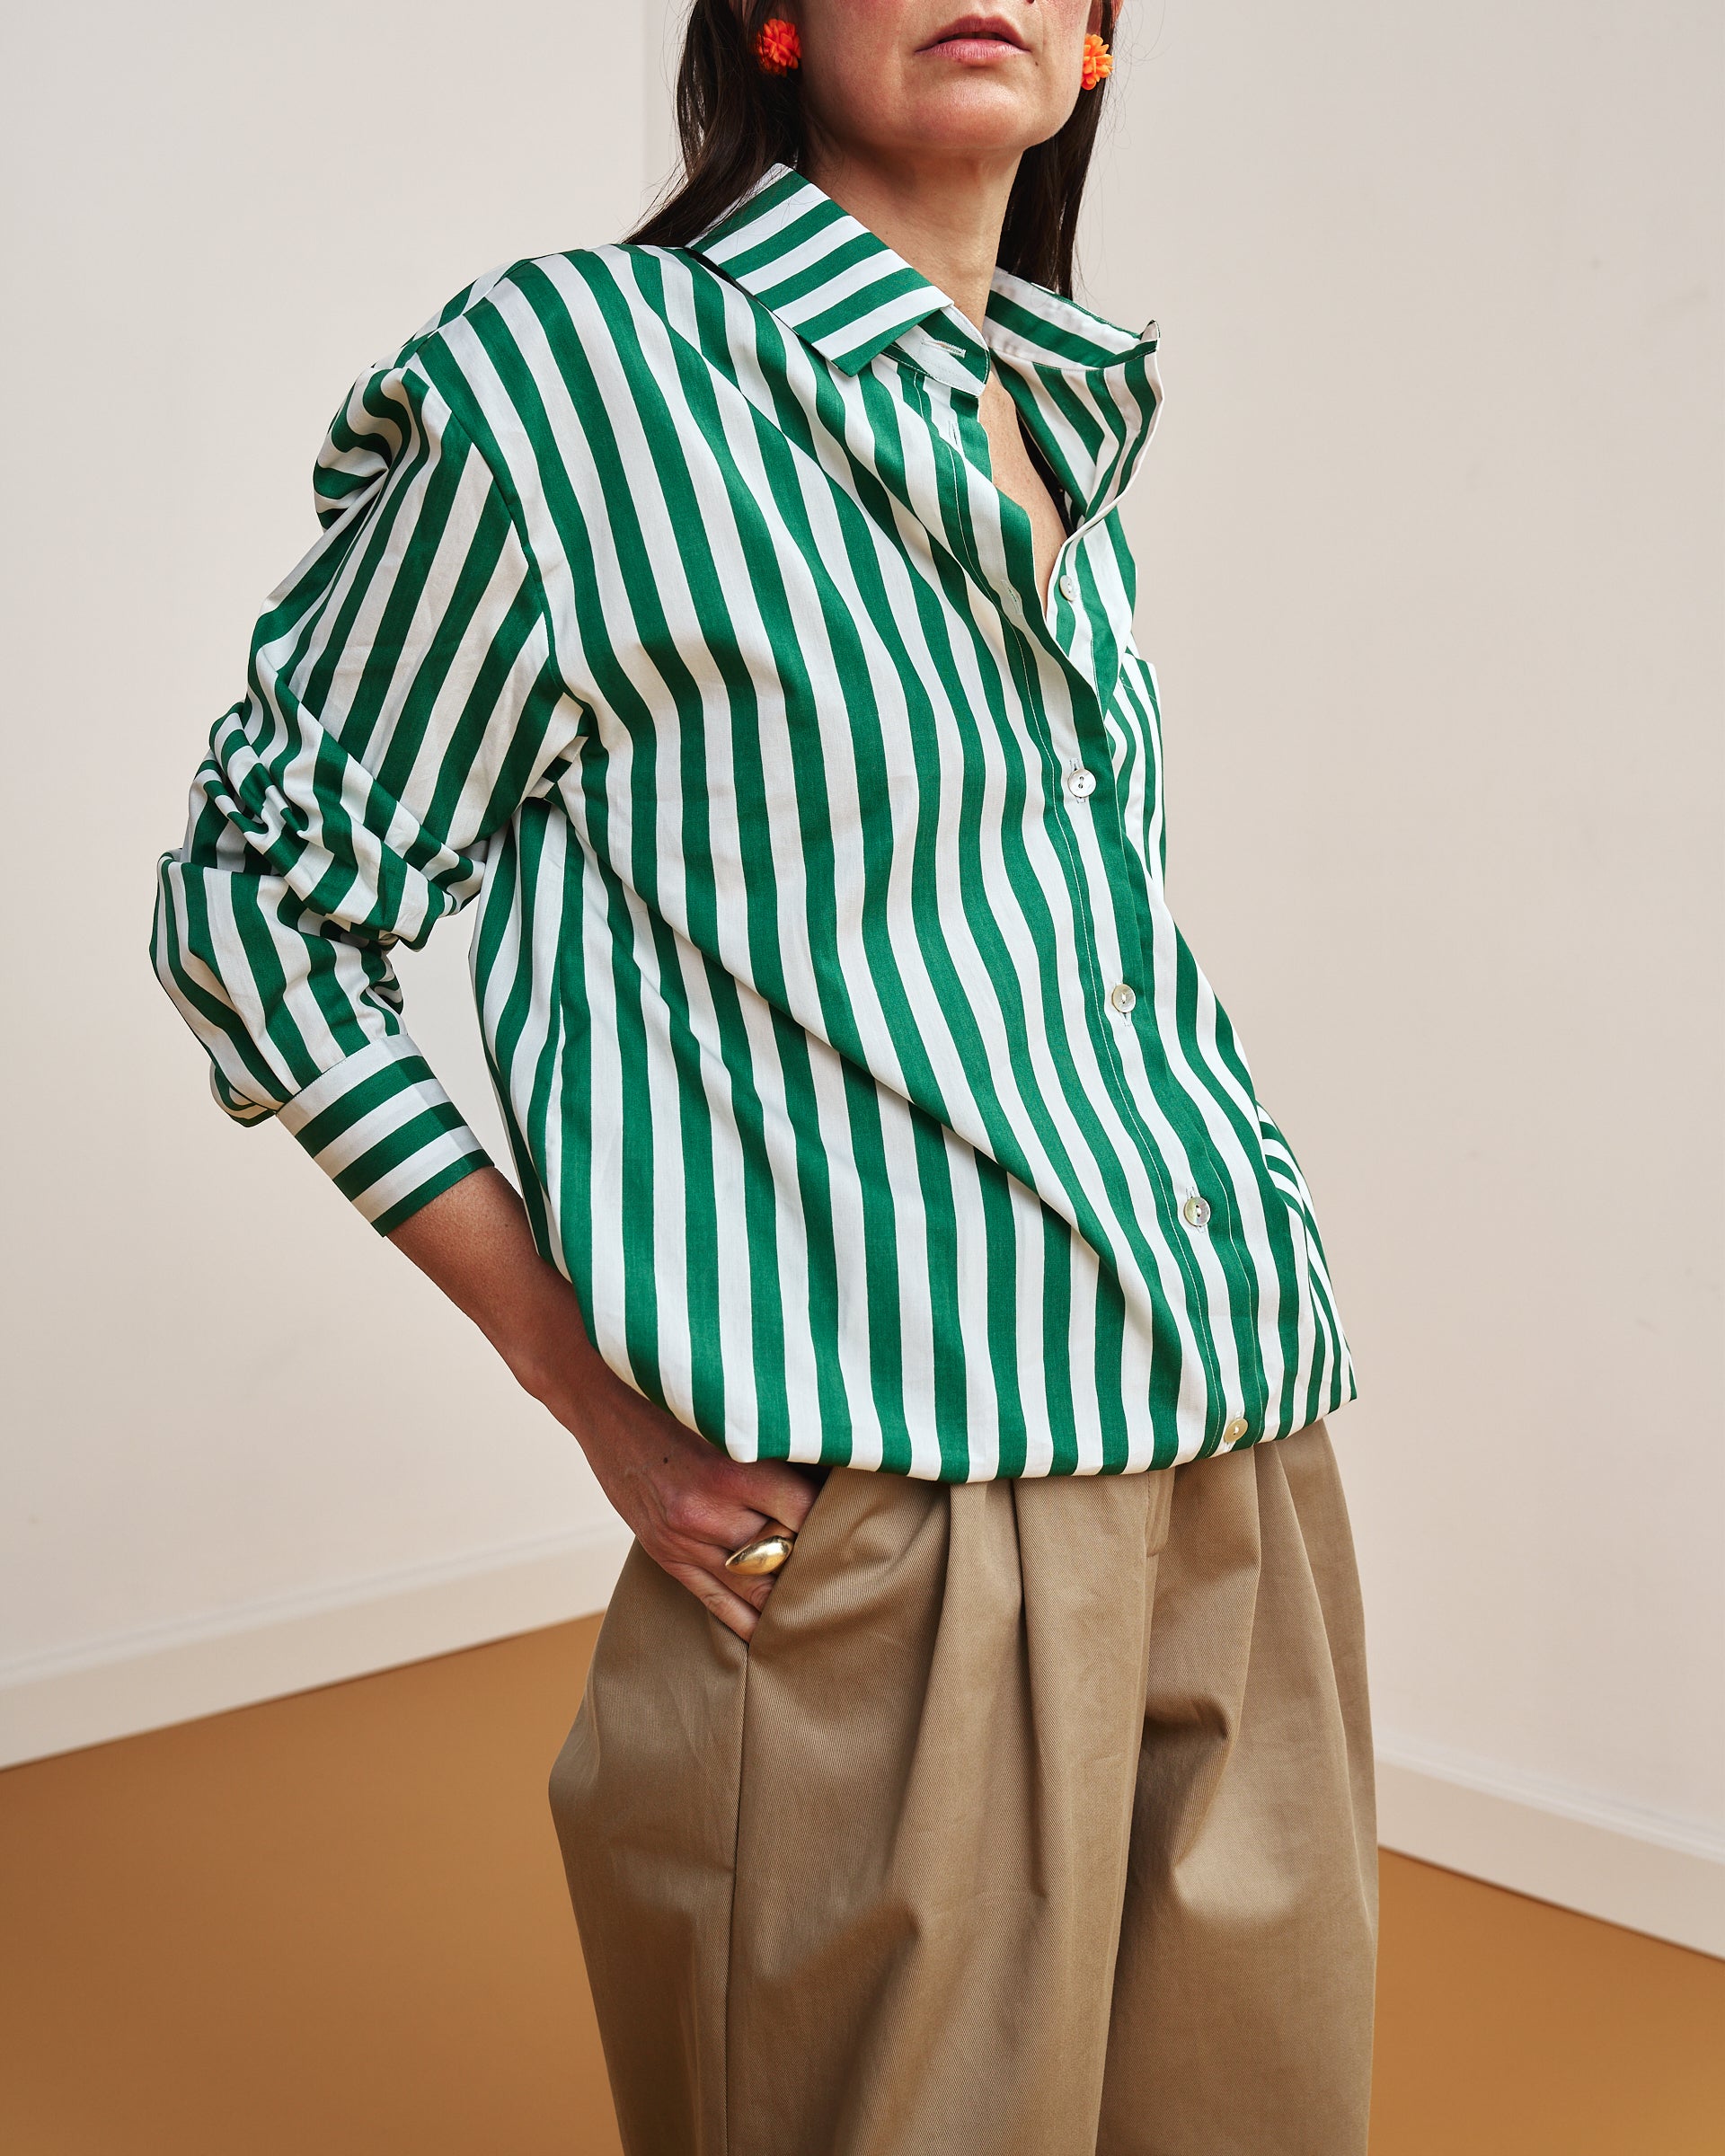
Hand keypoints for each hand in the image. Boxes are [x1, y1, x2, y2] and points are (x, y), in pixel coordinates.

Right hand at [388, 1167, 818, 1638]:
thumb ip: (776, 1430)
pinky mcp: (663, 1550)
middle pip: (786, 1556)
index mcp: (733, 1468)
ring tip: (828, 1601)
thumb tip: (840, 1443)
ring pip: (754, 1587)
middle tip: (863, 1567)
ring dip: (790, 1593)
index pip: (809, 1516)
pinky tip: (776, 1630)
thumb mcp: (730, 1397)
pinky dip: (748, 1620)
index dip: (840, 1520)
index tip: (870, 1519)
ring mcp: (683, 1538)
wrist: (595, 1384)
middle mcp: (708, 1511)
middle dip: (820, 1560)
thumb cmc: (674, 1380)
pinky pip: (713, 1602)